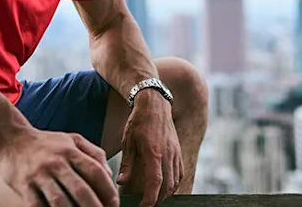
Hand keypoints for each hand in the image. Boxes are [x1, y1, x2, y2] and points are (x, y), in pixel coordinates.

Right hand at [0, 129, 118, 206]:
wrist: (11, 139)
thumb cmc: (46, 143)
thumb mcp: (72, 139)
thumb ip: (94, 154)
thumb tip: (109, 175)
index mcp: (70, 151)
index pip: (95, 171)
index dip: (108, 190)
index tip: (114, 203)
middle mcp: (56, 163)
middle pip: (80, 190)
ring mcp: (39, 175)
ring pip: (60, 201)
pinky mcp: (24, 186)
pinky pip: (38, 206)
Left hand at [117, 92, 181, 206]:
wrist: (154, 104)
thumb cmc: (138, 121)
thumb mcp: (128, 141)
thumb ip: (127, 163)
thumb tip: (121, 182)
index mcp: (153, 152)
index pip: (155, 182)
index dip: (150, 198)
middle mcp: (168, 154)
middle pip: (167, 186)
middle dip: (158, 200)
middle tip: (147, 206)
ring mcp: (175, 152)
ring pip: (175, 181)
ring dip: (166, 194)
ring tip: (155, 199)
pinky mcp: (178, 150)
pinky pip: (180, 173)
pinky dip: (174, 184)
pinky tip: (166, 187)